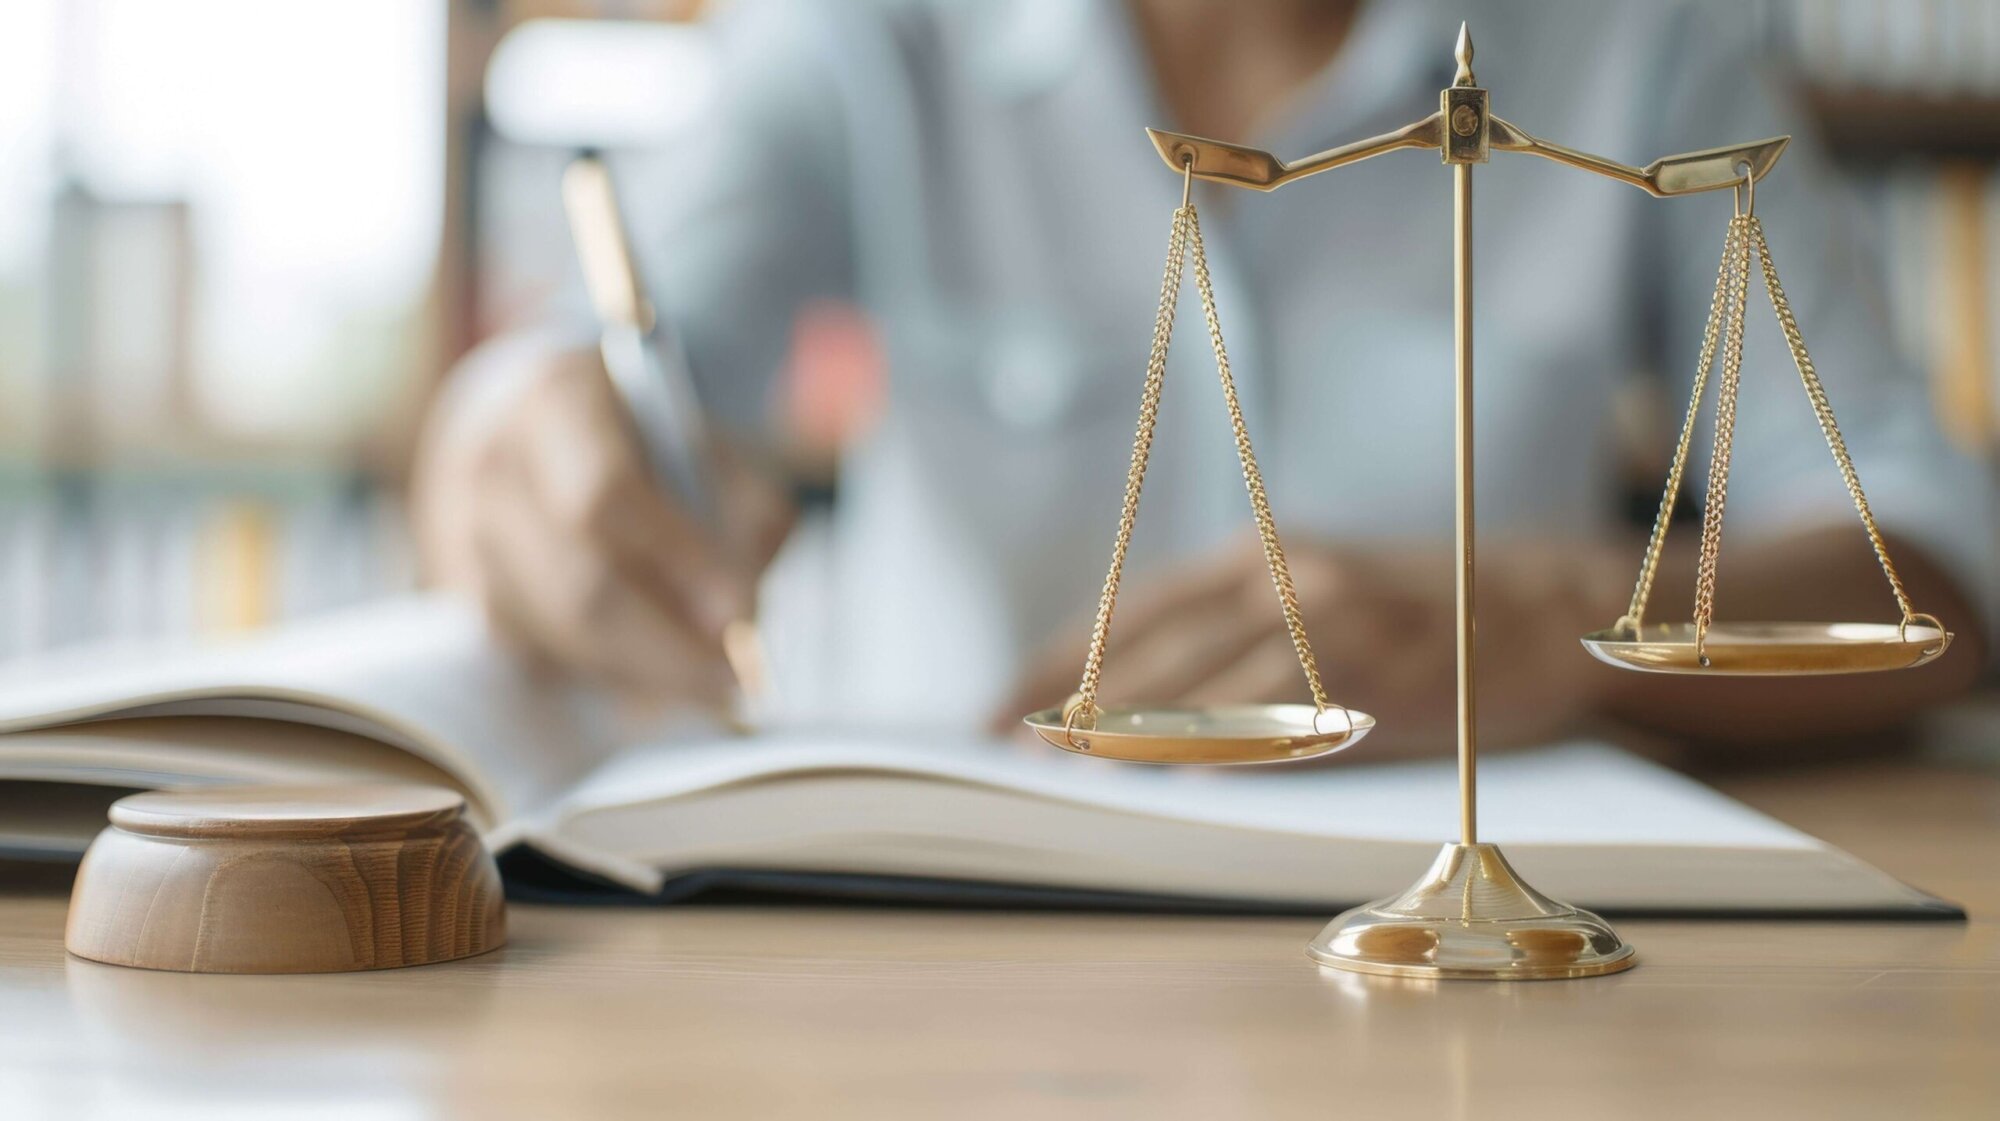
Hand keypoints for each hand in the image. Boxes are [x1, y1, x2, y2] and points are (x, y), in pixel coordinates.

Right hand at [413, 342, 793, 703]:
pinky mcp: (457, 596)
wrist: (527, 423)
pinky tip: (646, 674)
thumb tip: (744, 616)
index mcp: (556, 402)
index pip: (605, 498)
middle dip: (669, 652)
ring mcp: (459, 536)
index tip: (742, 615)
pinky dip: (600, 679)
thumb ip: (744, 512)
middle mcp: (492, 469)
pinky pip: (534, 664)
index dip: (679, 564)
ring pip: (556, 641)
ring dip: (639, 675)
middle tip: (737, 679)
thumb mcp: (708, 444)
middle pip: (578, 590)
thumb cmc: (638, 439)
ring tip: (702, 677)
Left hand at [997, 536, 1631, 756]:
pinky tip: (1181, 777)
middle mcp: (1288, 575)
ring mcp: (1337, 619)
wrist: (1541, 604)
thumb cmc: (1411, 611)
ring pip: (1214, 678)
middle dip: (1073, 701)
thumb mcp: (1313, 592)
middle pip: (1156, 644)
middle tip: (1005, 749)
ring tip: (1070, 769)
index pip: (1131, 609)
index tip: (996, 709)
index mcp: (1259, 554)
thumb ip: (1232, 630)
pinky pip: (1292, 712)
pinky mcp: (1386, 669)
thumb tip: (1130, 704)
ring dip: (1134, 728)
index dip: (1057, 657)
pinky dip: (1231, 746)